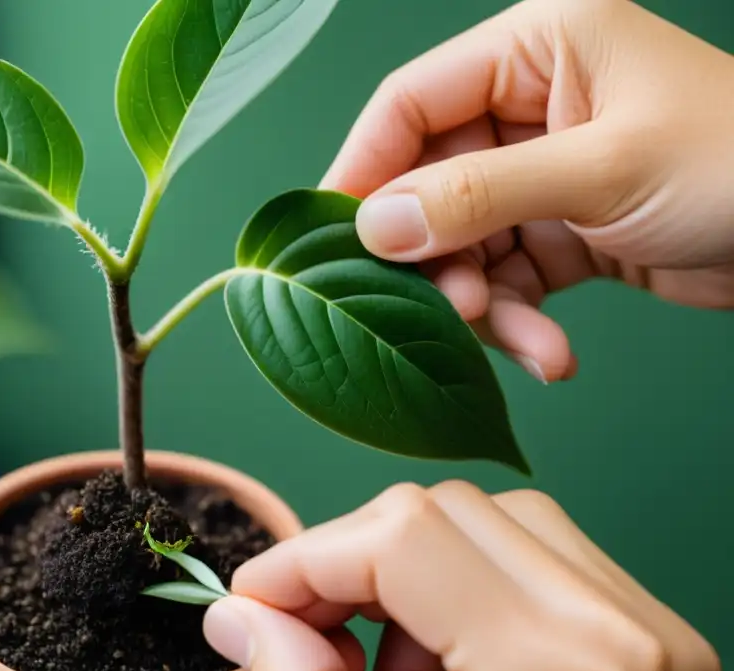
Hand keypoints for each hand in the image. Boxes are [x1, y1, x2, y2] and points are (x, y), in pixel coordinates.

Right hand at [203, 482, 721, 670]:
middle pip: (439, 511)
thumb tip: (237, 619)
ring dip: (409, 580)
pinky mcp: (653, 629)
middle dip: (353, 568)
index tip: (255, 607)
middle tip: (317, 647)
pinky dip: (463, 589)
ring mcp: (648, 620)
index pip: (403, 537)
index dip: (307, 559)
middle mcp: (619, 623)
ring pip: (486, 521)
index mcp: (560, 670)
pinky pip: (533, 555)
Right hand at [321, 0, 733, 382]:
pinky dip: (521, 323)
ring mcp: (541, 173)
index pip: (410, 103)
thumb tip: (375, 225)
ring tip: (526, 343)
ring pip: (464, 245)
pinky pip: (507, 280)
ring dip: (485, 305)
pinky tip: (553, 355)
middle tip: (445, 310)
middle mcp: (528, 106)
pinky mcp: (558, 230)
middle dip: (437, 259)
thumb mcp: (602, 171)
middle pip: (429, 186)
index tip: (333, 241)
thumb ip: (479, 195)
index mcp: (535, 51)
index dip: (365, 171)